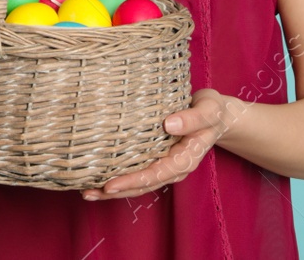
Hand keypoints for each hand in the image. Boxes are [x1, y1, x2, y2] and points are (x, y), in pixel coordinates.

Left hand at [83, 88, 235, 200]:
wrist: (216, 115)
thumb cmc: (212, 111)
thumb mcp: (209, 111)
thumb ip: (192, 118)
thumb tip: (168, 124)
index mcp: (186, 159)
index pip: (156, 174)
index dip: (133, 181)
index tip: (110, 184)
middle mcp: (173, 167)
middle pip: (143, 185)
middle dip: (116, 191)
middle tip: (88, 192)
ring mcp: (164, 165)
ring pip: (138, 183)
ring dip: (114, 189)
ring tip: (87, 191)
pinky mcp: (157, 158)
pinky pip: (137, 171)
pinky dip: (119, 176)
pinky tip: (99, 176)